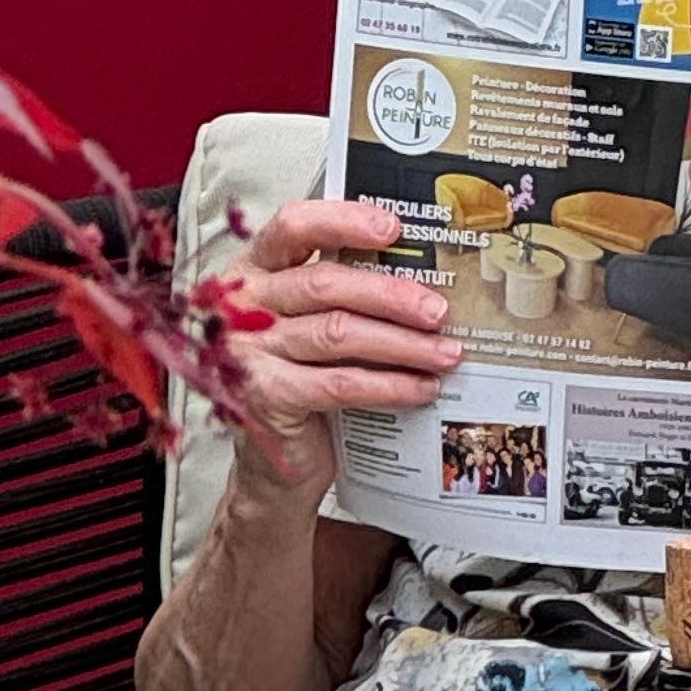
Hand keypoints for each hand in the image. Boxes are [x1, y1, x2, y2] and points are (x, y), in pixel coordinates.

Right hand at [222, 197, 462, 506]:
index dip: (342, 221)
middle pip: (324, 283)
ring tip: (445, 353)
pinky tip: (421, 387)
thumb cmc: (298, 385)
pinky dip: (388, 385)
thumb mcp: (312, 330)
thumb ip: (342, 299)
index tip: (392, 229)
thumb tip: (421, 285)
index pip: (292, 228)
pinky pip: (340, 383)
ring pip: (338, 333)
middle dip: (391, 295)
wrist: (272, 469)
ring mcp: (251, 350)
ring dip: (402, 344)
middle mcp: (245, 306)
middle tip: (439, 311)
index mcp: (254, 272)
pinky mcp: (266, 395)